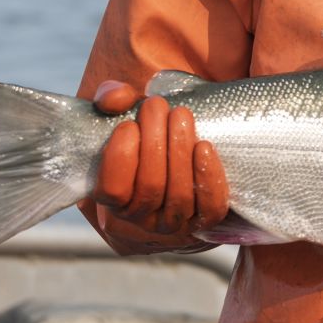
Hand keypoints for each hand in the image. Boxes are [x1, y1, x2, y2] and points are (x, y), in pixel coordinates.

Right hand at [91, 80, 230, 237]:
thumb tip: (117, 97)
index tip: (129, 125)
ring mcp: (175, 225)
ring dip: (180, 152)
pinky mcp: (205, 221)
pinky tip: (203, 146)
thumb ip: (112, 98)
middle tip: (157, 106)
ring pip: (179, 198)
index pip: (112, 191)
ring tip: (181, 115)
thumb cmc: (145, 132)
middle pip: (150, 189)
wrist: (180, 150)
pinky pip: (210, 208)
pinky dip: (208, 177)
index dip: (120, 158)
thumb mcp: (123, 112)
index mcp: (113, 201)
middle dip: (154, 143)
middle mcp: (142, 220)